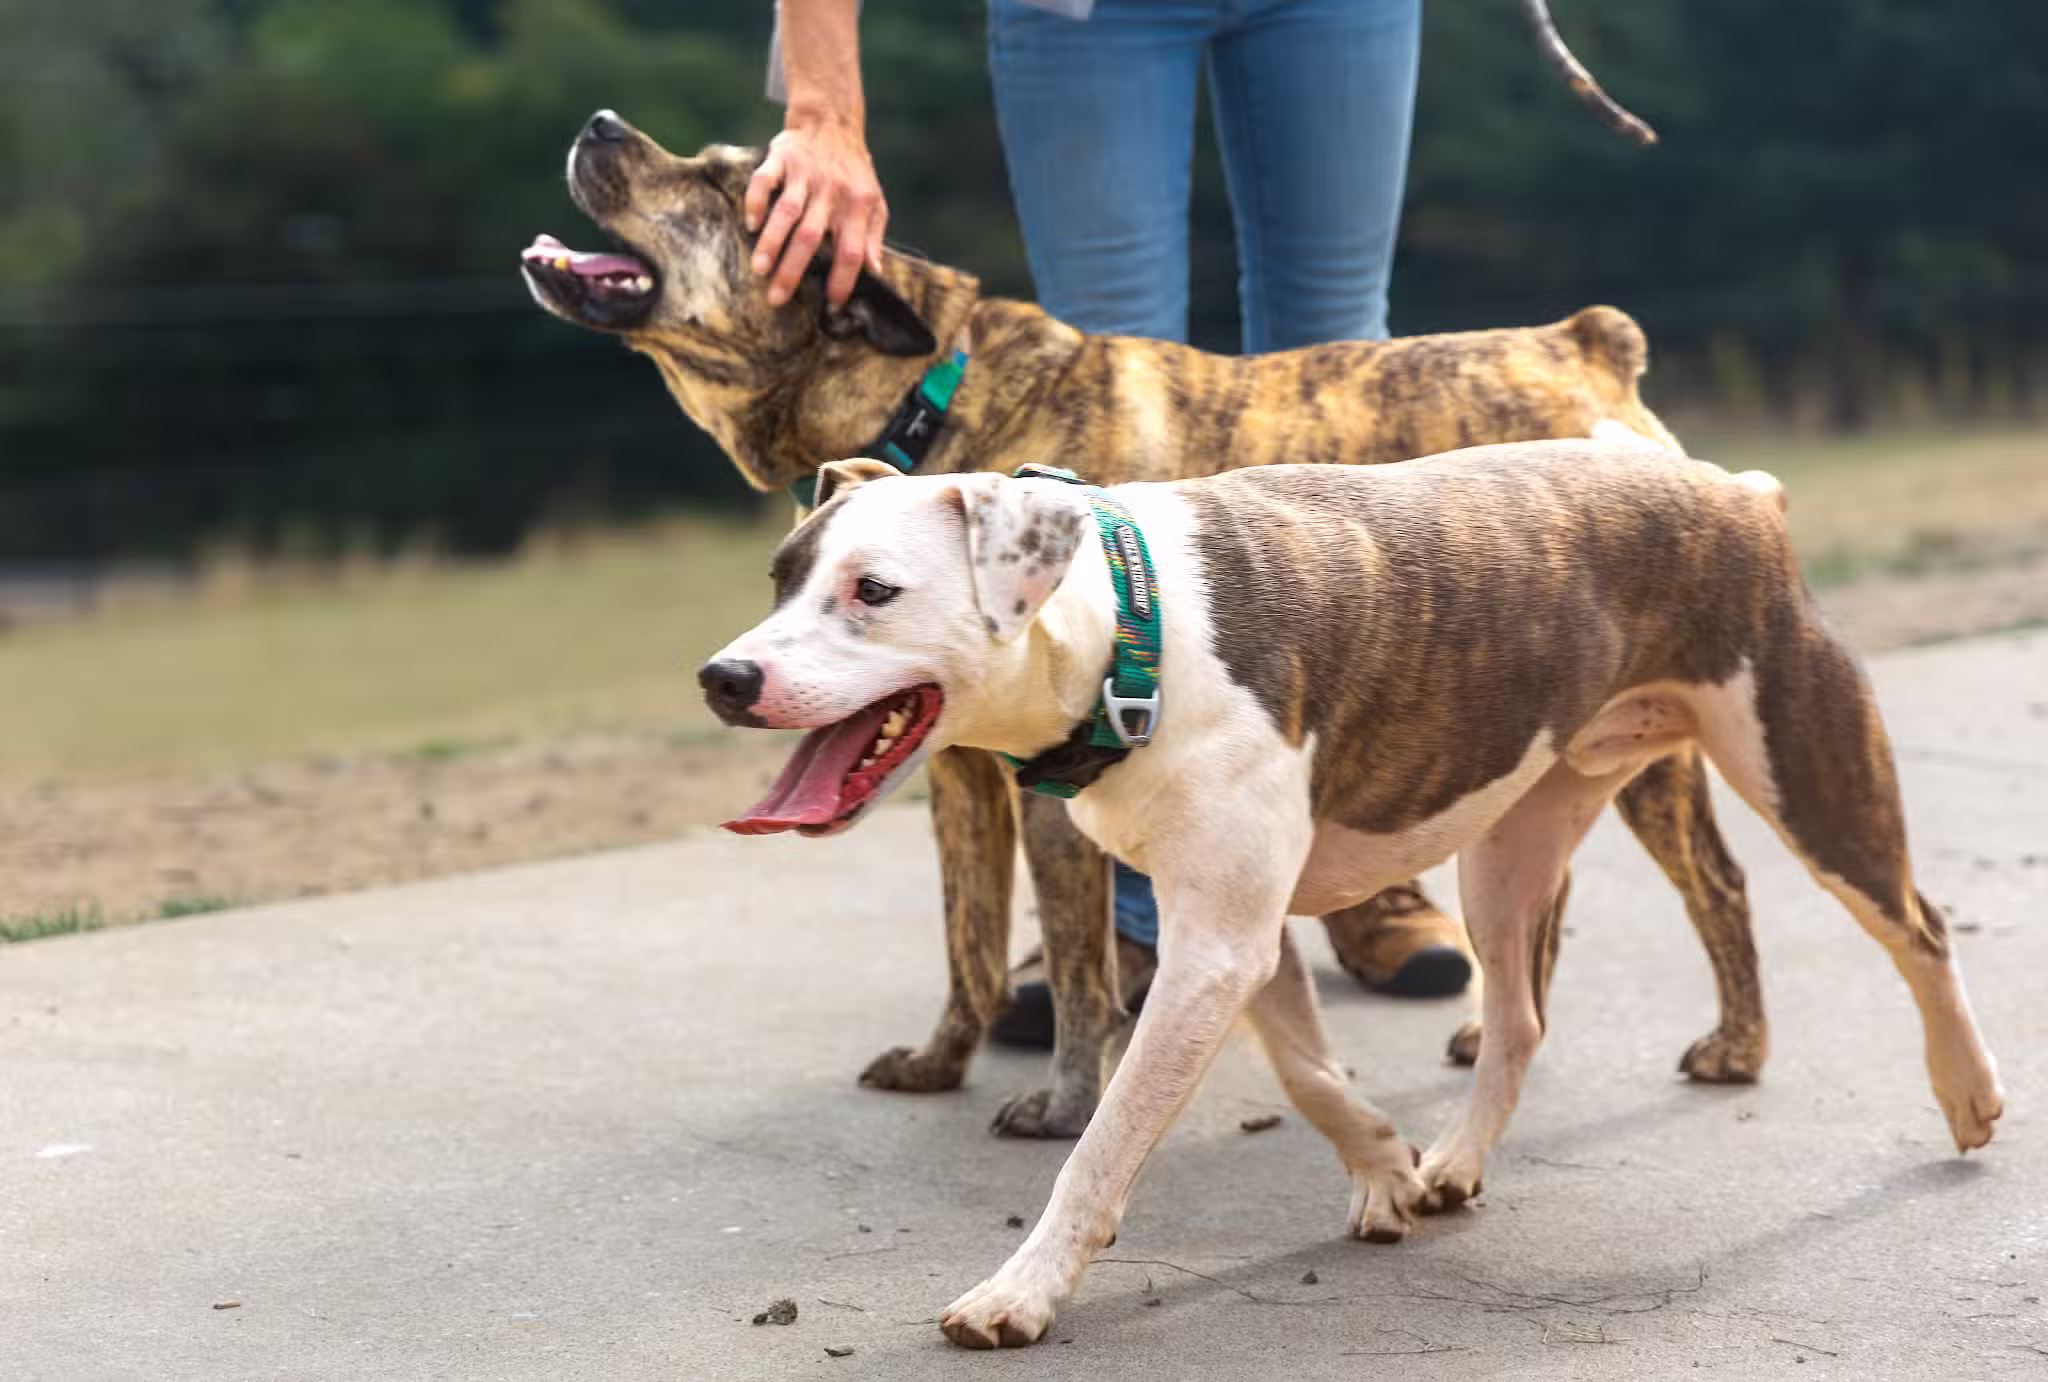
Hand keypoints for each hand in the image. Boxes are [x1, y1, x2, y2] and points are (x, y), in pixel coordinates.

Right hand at [745, 116, 887, 308]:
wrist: (832, 123)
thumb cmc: (854, 173)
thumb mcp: (875, 203)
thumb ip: (873, 238)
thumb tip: (876, 273)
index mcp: (857, 206)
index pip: (851, 251)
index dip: (843, 279)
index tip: (832, 304)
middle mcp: (831, 191)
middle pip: (811, 237)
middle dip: (793, 270)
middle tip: (777, 298)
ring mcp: (804, 174)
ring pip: (786, 212)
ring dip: (771, 243)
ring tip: (759, 270)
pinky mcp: (781, 159)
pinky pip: (764, 181)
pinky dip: (756, 202)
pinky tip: (751, 225)